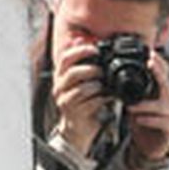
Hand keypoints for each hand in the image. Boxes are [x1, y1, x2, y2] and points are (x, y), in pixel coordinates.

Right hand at [51, 40, 107, 155]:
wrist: (78, 129)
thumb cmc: (82, 102)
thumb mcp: (82, 81)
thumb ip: (84, 63)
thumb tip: (84, 40)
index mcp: (61, 76)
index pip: (65, 59)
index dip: (80, 51)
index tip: (95, 49)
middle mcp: (60, 87)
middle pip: (73, 73)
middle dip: (91, 69)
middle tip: (102, 71)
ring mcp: (66, 101)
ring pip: (82, 88)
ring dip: (98, 85)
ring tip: (106, 86)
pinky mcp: (76, 113)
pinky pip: (91, 103)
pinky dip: (102, 99)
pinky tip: (108, 98)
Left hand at [122, 51, 168, 169]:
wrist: (148, 146)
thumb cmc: (142, 122)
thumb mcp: (136, 104)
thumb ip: (131, 92)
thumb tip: (113, 76)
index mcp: (162, 95)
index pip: (162, 76)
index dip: (158, 64)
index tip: (150, 52)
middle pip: (166, 84)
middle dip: (159, 72)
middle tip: (150, 62)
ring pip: (161, 106)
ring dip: (144, 105)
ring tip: (129, 107)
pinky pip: (160, 122)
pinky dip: (147, 120)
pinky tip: (138, 119)